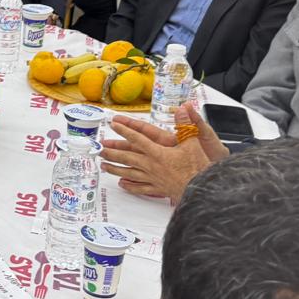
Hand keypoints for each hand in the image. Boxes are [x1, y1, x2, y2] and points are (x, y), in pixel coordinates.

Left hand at [99, 103, 225, 204]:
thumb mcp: (193, 143)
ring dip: (115, 168)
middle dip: (112, 151)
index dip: (125, 130)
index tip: (114, 125)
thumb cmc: (197, 169)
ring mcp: (152, 178)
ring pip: (129, 172)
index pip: (138, 138)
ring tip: (103, 165)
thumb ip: (186, 125)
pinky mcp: (157, 188)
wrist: (200, 191)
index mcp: (158, 152)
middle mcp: (151, 165)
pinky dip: (129, 185)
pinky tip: (122, 184)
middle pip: (127, 157)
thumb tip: (183, 108)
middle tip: (99, 148)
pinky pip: (139, 187)